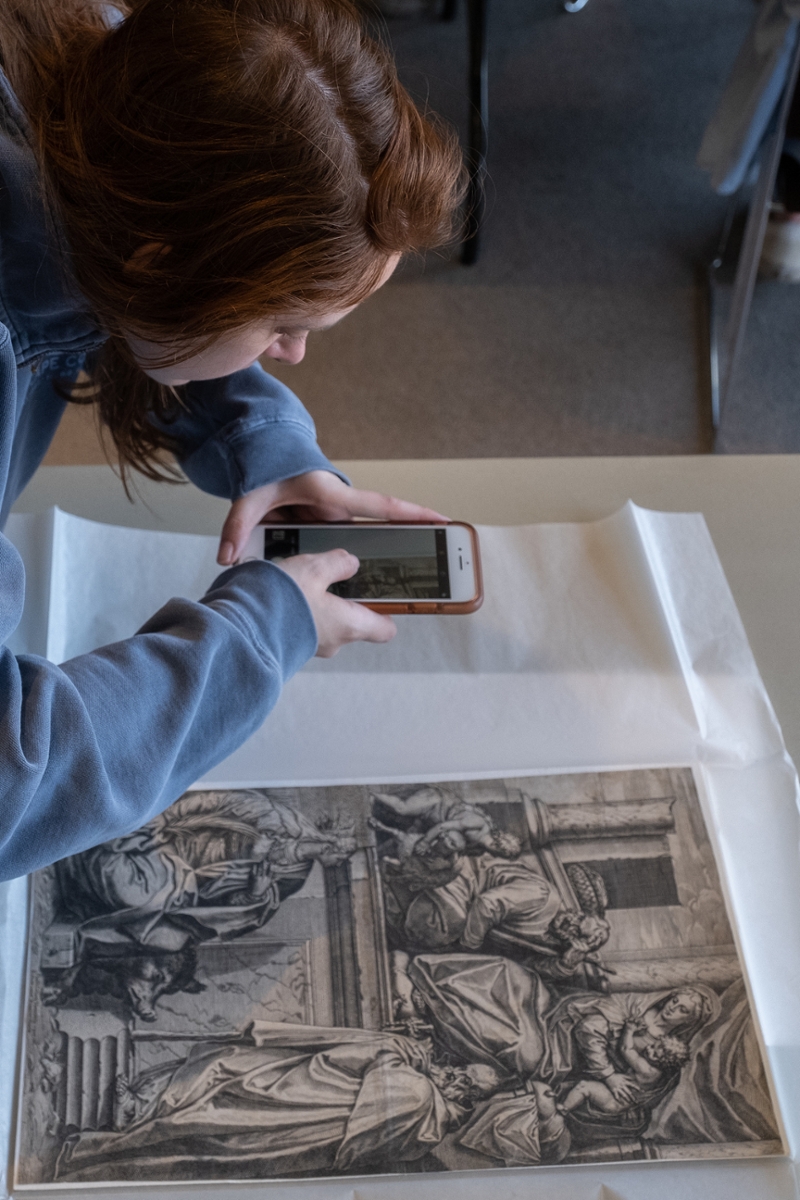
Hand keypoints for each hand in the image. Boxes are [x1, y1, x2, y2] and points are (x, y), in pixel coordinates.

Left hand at [217, 470, 447, 565]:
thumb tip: (227, 555)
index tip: (442, 519)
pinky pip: (336, 544)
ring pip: (352, 543)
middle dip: (396, 551)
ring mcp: (333, 516)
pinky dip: (339, 560)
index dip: (413, 513)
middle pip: (373, 533)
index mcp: (332, 494)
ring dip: (363, 561)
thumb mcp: (250, 497)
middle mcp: (339, 506)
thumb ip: (238, 525)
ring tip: (388, 588)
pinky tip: (345, 586)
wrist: (261, 453)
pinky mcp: (324, 524)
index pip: (381, 506)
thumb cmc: (264, 469)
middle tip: (427, 572)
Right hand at [276, 548, 396, 656]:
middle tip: (333, 577)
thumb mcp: (314, 567)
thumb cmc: (280, 600)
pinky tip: (284, 593)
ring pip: (325, 623)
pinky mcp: (289, 647)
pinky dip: (298, 611)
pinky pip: (302, 626)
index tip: (382, 595)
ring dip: (317, 604)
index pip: (385, 629)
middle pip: (353, 622)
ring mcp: (311, 647)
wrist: (238, 626)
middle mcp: (334, 642)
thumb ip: (338, 563)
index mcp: (350, 625)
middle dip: (344, 600)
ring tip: (302, 581)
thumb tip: (350, 563)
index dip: (386, 611)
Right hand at [605, 1073, 637, 1104]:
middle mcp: (622, 1085)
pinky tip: (622, 1104)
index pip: (632, 1085)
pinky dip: (620, 1100)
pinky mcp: (614, 1090)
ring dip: (627, 1099)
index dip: (636, 1088)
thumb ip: (628, 1077)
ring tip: (631, 1103)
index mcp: (624, 1082)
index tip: (640, 1091)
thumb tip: (633, 1079)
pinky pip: (617, 1096)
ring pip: (624, 1095)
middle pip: (628, 1092)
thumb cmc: (616, 1075)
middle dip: (633, 1097)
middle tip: (636, 1102)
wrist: (608, 1075)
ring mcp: (618, 1088)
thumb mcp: (622, 1075)